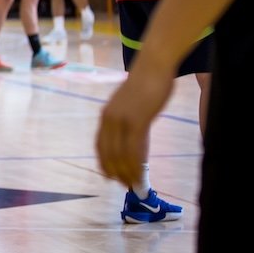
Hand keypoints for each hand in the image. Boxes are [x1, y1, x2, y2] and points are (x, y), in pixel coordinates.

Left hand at [96, 68, 174, 187]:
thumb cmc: (145, 85)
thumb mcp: (130, 106)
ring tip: (134, 185)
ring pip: (121, 154)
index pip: (100, 145)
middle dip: (116, 172)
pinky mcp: (138, 121)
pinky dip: (136, 165)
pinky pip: (135, 149)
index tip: (108, 176)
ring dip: (127, 172)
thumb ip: (128, 122)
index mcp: (105, 115)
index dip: (104, 163)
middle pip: (108, 153)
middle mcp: (109, 119)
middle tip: (125, 185)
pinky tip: (141, 174)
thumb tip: (133, 140)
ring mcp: (122, 120)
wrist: (153, 67)